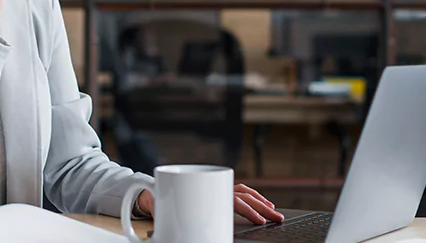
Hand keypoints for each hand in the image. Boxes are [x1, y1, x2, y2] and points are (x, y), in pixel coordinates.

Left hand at [135, 183, 283, 224]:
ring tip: (273, 210)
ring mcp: (215, 187)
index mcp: (204, 193)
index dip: (248, 211)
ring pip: (243, 191)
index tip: (259, 220)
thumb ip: (176, 225)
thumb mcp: (167, 216)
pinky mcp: (215, 189)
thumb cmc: (160, 205)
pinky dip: (251, 195)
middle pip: (243, 196)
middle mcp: (211, 188)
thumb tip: (173, 236)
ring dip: (260, 200)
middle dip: (262, 207)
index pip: (233, 202)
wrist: (149, 192)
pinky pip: (237, 190)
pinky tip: (259, 202)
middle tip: (276, 218)